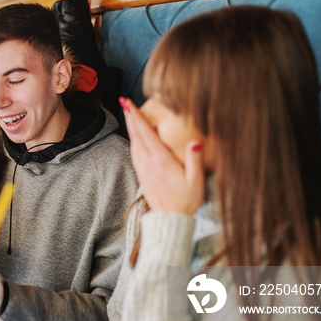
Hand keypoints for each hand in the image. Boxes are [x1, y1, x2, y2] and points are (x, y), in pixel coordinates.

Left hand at [121, 98, 204, 214]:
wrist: (170, 219)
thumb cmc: (186, 201)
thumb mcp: (196, 181)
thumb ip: (195, 159)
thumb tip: (196, 140)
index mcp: (161, 161)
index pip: (146, 134)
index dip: (137, 117)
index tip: (129, 103)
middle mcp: (149, 163)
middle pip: (136, 135)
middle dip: (131, 117)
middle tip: (124, 101)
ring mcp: (143, 169)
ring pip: (134, 143)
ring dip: (131, 127)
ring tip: (129, 113)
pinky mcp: (142, 175)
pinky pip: (135, 153)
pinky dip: (133, 140)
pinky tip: (134, 136)